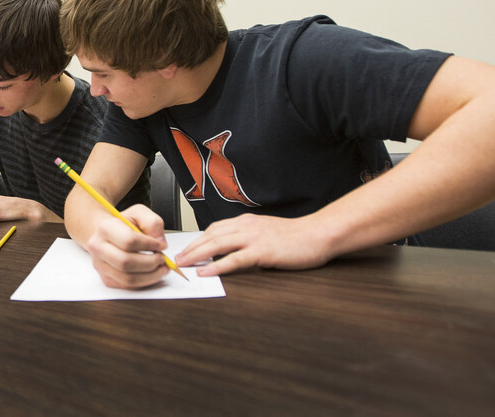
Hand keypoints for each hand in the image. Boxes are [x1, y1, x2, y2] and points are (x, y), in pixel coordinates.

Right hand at [85, 205, 169, 288]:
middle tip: (162, 259)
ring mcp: (100, 265)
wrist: (109, 235)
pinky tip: (152, 273)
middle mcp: (98, 247)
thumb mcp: (140, 213)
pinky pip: (128, 286)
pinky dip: (144, 282)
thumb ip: (153, 223)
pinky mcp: (106, 278)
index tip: (161, 245)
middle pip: (126, 262)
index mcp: (105, 228)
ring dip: (150, 276)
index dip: (149, 245)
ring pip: (127, 278)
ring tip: (161, 268)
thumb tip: (160, 242)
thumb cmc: (124, 224)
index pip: (128, 241)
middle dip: (150, 263)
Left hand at [174, 213, 334, 275]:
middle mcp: (246, 226)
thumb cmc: (297, 236)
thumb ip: (250, 239)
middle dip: (190, 247)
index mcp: (246, 221)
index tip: (186, 249)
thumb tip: (234, 253)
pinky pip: (233, 259)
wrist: (318, 234)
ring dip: (196, 254)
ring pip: (217, 244)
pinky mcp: (262, 252)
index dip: (198, 239)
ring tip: (182, 264)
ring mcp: (253, 238)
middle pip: (210, 235)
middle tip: (176, 258)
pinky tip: (205, 272)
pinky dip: (216, 266)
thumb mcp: (267, 233)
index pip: (214, 229)